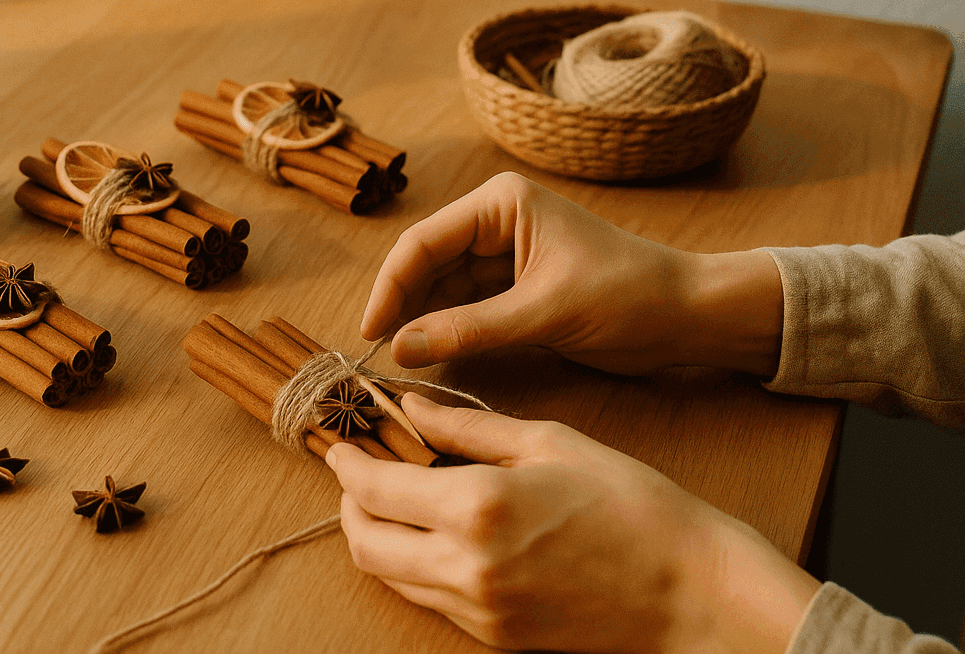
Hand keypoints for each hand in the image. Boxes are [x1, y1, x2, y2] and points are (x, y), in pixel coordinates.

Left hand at [329, 394, 817, 652]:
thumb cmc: (633, 506)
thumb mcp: (548, 443)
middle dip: (349, 505)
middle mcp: (466, 567)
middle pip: (364, 544)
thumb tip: (409, 407)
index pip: (373, 489)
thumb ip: (467, 427)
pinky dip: (416, 565)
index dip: (346, 464)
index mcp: (477, 508)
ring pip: (391, 578)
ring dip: (379, 536)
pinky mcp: (496, 638)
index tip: (342, 444)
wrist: (695, 593)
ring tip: (398, 499)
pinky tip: (440, 532)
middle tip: (360, 472)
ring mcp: (479, 611)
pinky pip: (431, 600)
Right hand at [361, 172, 783, 375]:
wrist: (690, 317)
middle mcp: (495, 222)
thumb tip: (400, 348)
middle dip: (401, 307)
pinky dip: (446, 334)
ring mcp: (503, 256)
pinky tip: (428, 359)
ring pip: (440, 291)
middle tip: (375, 356)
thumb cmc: (629, 296)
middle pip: (425, 265)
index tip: (370, 333)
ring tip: (395, 363)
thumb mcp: (546, 313)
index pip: (422, 243)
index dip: (390, 288)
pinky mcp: (514, 290)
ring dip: (420, 324)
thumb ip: (470, 329)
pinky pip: (465, 310)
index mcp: (501, 204)